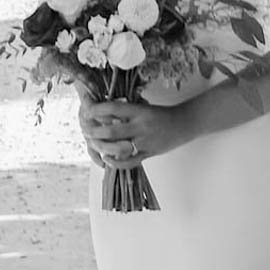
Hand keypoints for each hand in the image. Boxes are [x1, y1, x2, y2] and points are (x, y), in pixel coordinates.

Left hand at [78, 96, 193, 168]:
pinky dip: (115, 162)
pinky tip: (107, 159)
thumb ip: (127, 110)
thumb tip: (104, 110)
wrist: (183, 124)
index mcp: (140, 111)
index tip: (87, 110)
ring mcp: (144, 141)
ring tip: (93, 144)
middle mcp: (141, 125)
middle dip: (95, 131)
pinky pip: (129, 161)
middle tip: (86, 130)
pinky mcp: (148, 153)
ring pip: (118, 146)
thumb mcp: (144, 107)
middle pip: (112, 130)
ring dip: (102, 147)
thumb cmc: (161, 114)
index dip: (98, 109)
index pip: (114, 108)